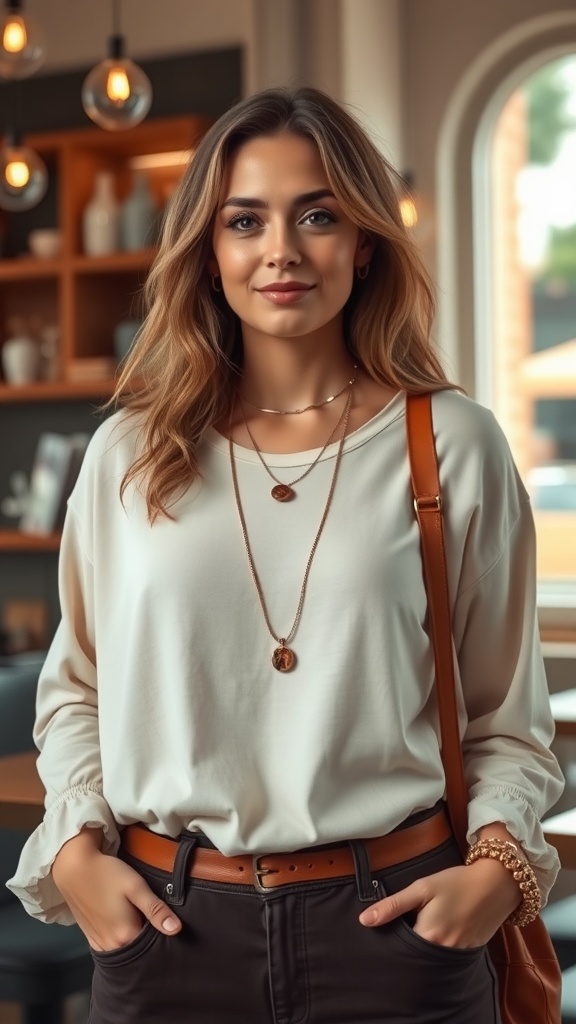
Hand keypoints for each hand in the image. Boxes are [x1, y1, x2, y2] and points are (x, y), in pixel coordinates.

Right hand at [52, 828, 181, 951]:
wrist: (74, 868)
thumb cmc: (108, 874)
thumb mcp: (136, 887)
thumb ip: (155, 910)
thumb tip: (176, 929)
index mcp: (125, 936)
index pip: (152, 947)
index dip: (163, 936)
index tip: (171, 925)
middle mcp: (111, 947)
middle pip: (137, 950)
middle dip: (149, 941)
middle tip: (157, 922)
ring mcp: (98, 943)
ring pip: (123, 950)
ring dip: (134, 941)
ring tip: (142, 923)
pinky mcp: (90, 937)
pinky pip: (110, 947)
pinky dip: (119, 941)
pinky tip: (124, 927)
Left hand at [358, 858, 521, 947]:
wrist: (496, 883)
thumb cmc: (456, 882)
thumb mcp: (422, 887)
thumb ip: (393, 905)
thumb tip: (365, 920)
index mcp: (428, 937)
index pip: (400, 949)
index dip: (390, 941)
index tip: (386, 933)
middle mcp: (443, 953)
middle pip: (415, 958)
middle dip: (406, 947)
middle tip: (406, 926)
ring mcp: (458, 955)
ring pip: (431, 959)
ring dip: (423, 949)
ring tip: (423, 928)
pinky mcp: (469, 953)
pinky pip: (447, 958)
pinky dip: (440, 949)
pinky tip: (440, 933)